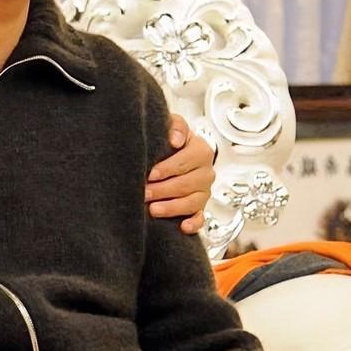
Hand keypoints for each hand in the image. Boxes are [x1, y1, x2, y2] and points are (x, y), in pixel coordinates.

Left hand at [145, 114, 215, 232]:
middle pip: (186, 184)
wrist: (174, 153)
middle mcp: (205, 172)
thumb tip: (175, 139)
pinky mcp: (200, 207)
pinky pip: (200, 218)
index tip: (150, 173)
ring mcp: (204, 191)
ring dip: (172, 207)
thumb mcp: (174, 125)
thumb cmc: (172, 140)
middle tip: (144, 192)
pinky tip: (182, 226)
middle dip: (162, 190)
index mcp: (201, 151)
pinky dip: (193, 224)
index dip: (166, 168)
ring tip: (153, 209)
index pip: (184, 162)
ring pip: (191, 203)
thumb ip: (175, 126)